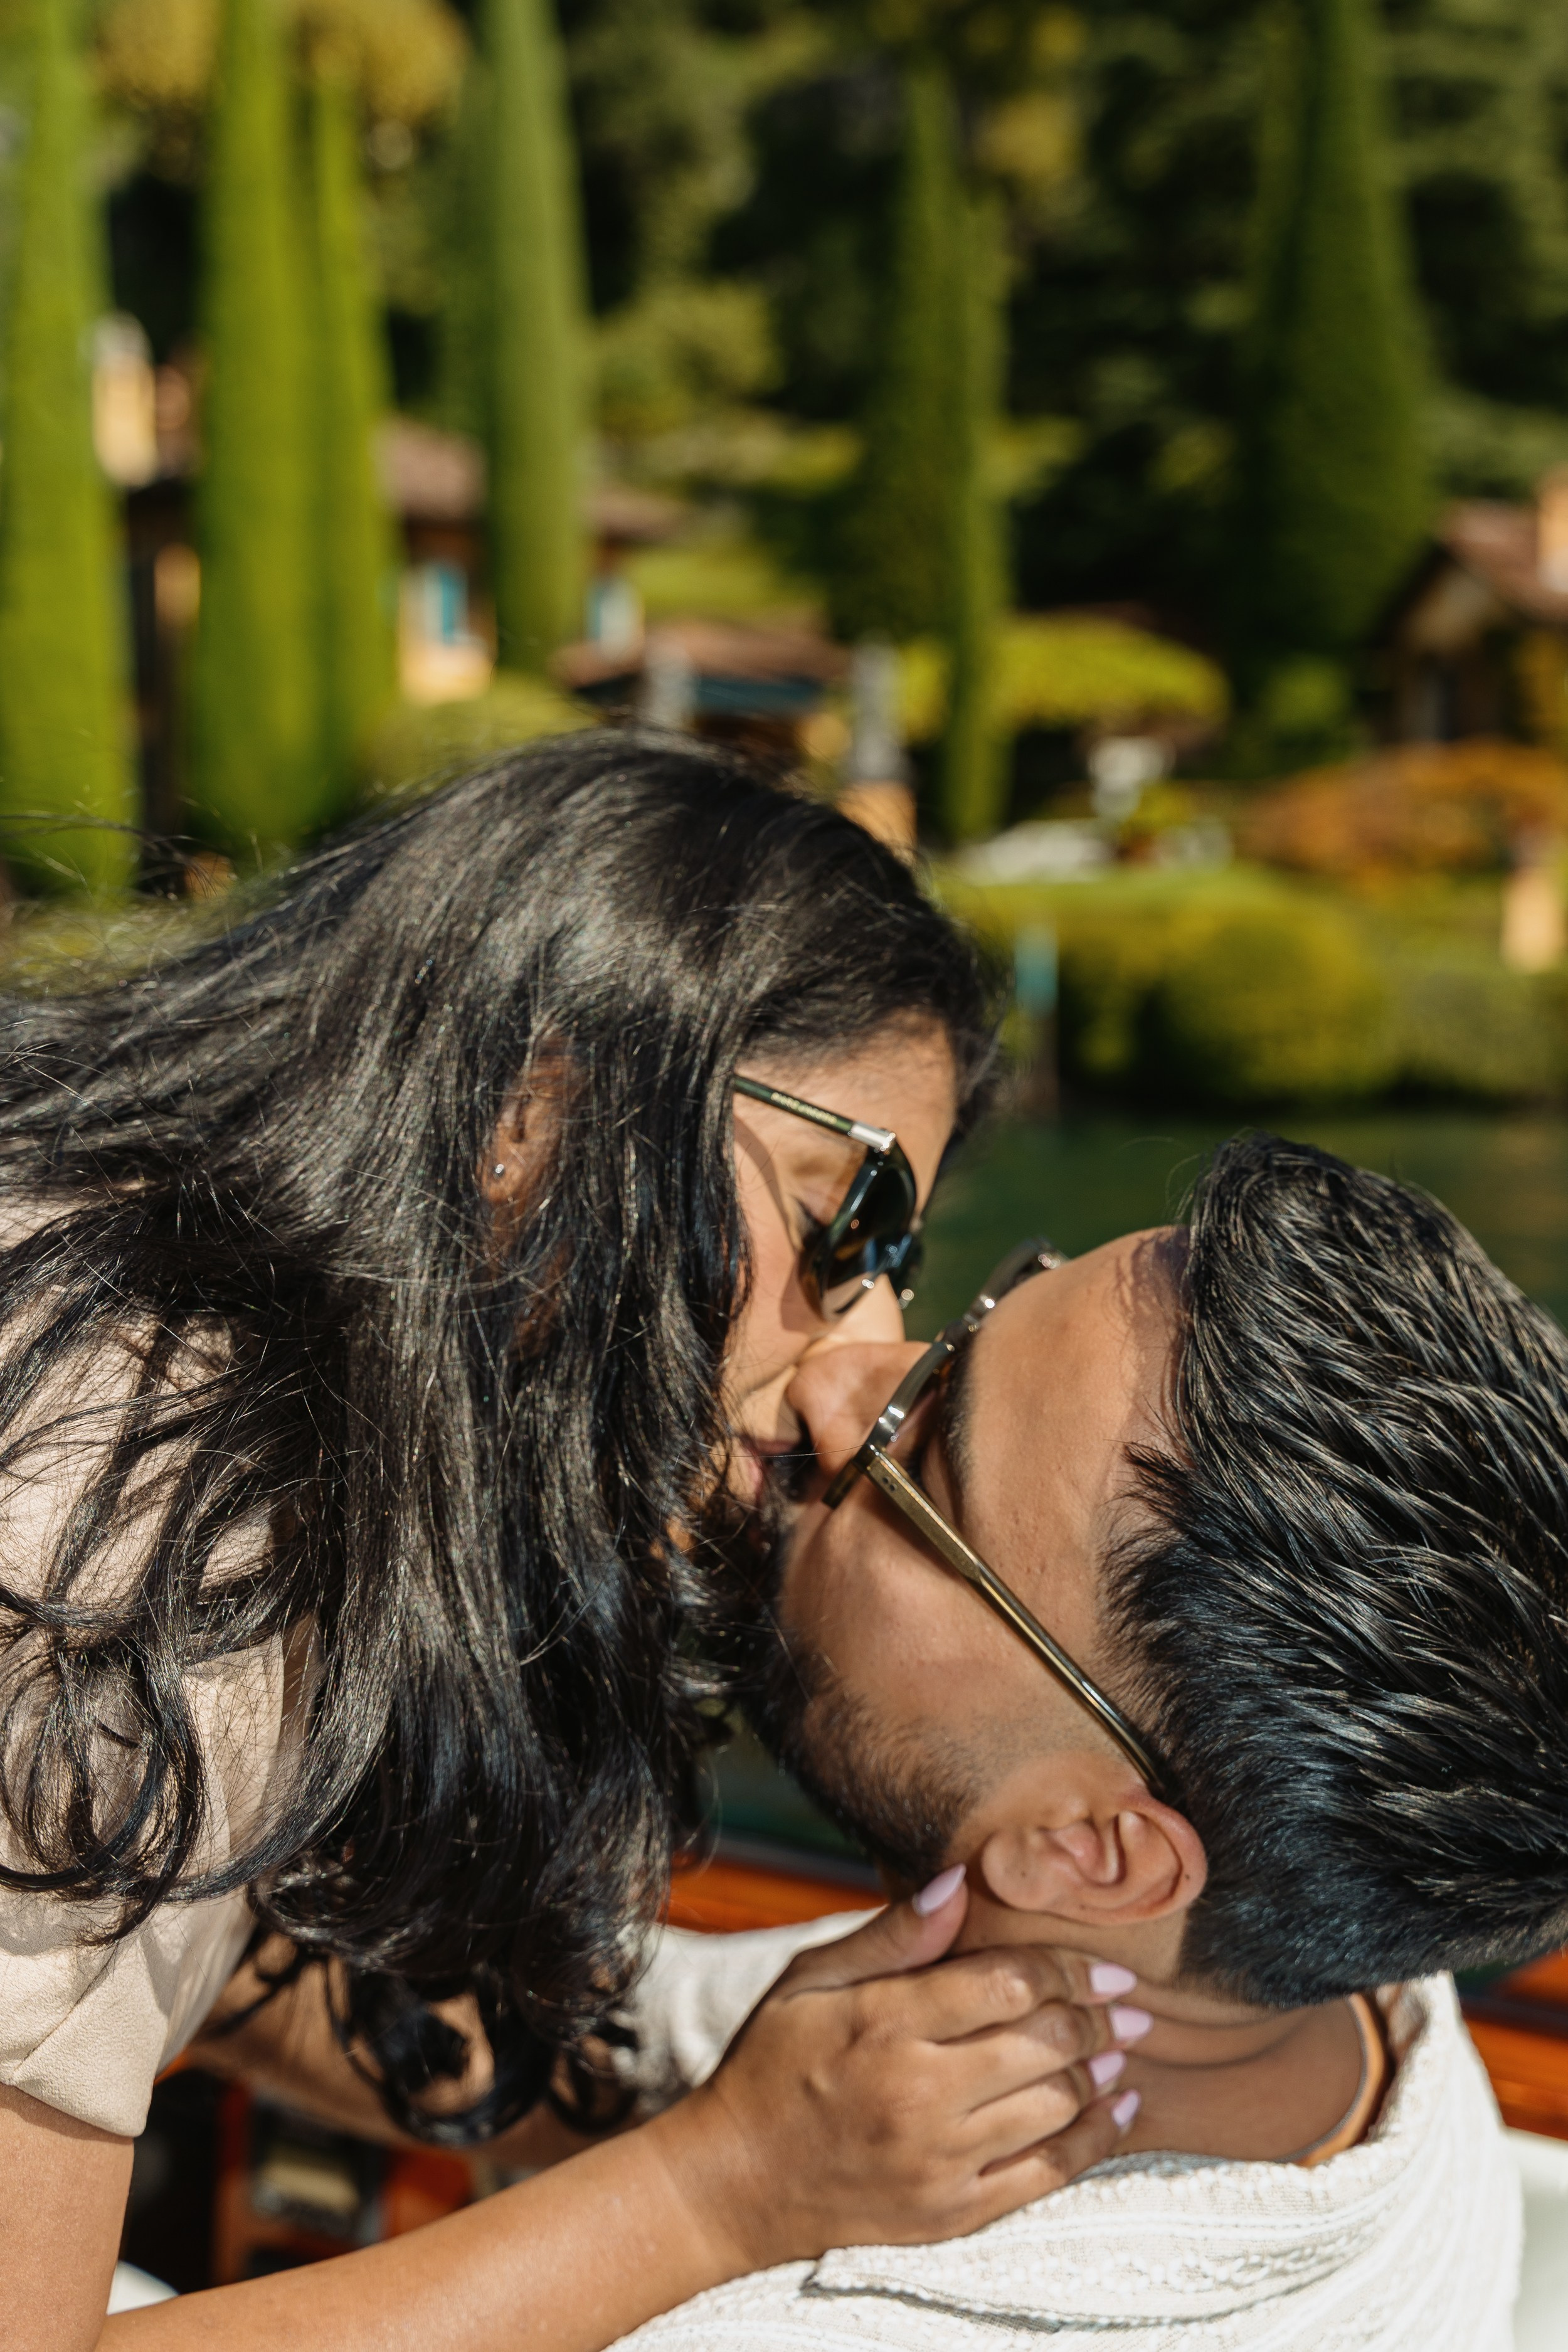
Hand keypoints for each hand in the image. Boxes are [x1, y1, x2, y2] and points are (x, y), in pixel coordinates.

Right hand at [645, 1867, 1144, 2277]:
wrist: (734, 2181)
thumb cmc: (772, 2064)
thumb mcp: (810, 1980)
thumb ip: (890, 1934)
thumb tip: (959, 1879)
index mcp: (884, 2022)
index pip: (1006, 1983)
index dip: (1069, 1969)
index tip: (1106, 1966)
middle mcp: (918, 2092)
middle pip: (1043, 2042)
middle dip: (1098, 2016)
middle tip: (1131, 2002)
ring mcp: (938, 2160)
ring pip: (1054, 2106)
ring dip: (1101, 2072)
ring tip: (1121, 2048)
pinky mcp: (950, 2212)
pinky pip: (1046, 2175)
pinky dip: (1094, 2139)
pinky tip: (1119, 2110)